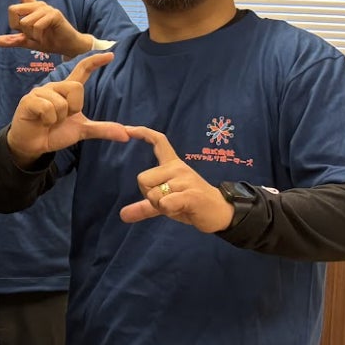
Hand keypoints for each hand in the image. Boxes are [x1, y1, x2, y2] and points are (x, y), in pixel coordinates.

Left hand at [0, 0, 94, 56]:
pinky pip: (36, 26)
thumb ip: (11, 40)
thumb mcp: (27, 42)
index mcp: (31, 8)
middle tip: (28, 34)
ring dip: (29, 34)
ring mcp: (46, 8)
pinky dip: (37, 36)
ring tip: (40, 36)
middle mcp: (38, 5)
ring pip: (24, 21)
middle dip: (16, 26)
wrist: (67, 46)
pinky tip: (43, 38)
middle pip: (13, 9)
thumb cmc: (49, 41)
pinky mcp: (54, 14)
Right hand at [7, 52, 128, 165]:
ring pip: (62, 102)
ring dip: (59, 118)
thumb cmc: (55, 133)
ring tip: (49, 121)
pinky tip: (41, 121)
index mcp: (67, 90)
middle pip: (76, 87)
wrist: (33, 145)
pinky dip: (48, 120)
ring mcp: (40, 92)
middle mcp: (54, 87)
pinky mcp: (29, 101)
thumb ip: (102, 129)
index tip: (111, 55)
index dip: (95, 62)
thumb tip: (126, 135)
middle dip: (73, 108)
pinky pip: (48, 108)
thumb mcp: (82, 131)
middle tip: (63, 118)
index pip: (82, 70)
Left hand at [118, 126, 233, 231]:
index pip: (158, 141)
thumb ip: (144, 207)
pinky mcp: (191, 194)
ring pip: (152, 194)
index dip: (142, 133)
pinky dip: (167, 210)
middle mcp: (178, 168)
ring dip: (160, 206)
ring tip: (178, 206)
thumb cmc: (191, 205)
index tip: (127, 129)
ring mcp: (186, 180)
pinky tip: (182, 209)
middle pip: (142, 179)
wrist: (221, 213)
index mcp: (173, 165)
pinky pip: (165, 203)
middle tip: (168, 201)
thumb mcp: (166, 203)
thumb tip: (122, 215)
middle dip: (149, 195)